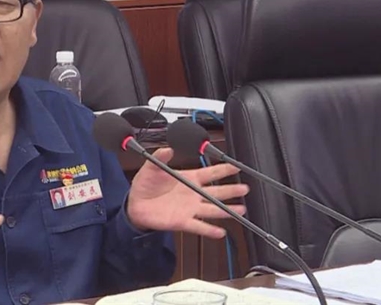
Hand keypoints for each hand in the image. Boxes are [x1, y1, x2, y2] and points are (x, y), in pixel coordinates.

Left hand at [126, 147, 248, 238]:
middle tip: (245, 188)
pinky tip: (220, 231)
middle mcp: (192, 194)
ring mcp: (190, 208)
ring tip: (241, 210)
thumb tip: (167, 148)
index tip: (236, 166)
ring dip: (227, 210)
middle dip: (232, 190)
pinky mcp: (183, 221)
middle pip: (217, 192)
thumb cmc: (145, 185)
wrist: (135, 204)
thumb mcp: (152, 167)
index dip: (223, 169)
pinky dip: (210, 230)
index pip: (210, 173)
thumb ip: (160, 157)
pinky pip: (199, 226)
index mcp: (188, 178)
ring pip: (213, 209)